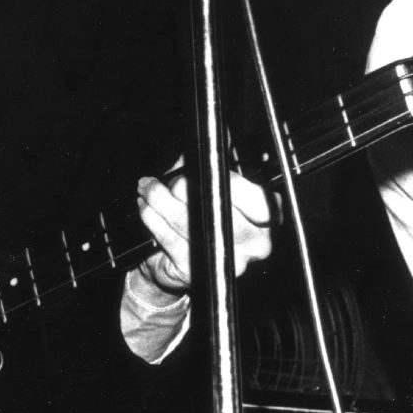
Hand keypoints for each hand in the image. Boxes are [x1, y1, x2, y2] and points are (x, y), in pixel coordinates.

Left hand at [135, 156, 272, 301]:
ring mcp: (228, 262)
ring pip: (187, 222)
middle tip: (172, 181)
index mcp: (267, 220)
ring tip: (148, 188)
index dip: (230, 182)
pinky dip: (151, 217)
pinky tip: (145, 206)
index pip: (260, 200)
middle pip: (219, 209)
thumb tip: (203, 139)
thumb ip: (211, 162)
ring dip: (160, 198)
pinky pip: (168, 236)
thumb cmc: (201, 219)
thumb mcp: (210, 185)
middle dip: (186, 188)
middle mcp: (255, 245)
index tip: (207, 170)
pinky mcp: (197, 272)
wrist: (177, 264)